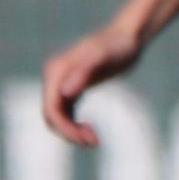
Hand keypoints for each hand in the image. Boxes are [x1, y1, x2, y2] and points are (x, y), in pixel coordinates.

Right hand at [37, 15, 146, 146]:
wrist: (128, 37)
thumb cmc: (118, 45)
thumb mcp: (103, 57)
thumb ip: (83, 71)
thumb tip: (65, 92)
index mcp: (56, 71)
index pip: (50, 108)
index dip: (64, 128)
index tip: (86, 139)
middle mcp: (54, 77)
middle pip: (51, 115)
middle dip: (69, 132)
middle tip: (95, 142)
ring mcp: (62, 83)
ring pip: (57, 116)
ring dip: (72, 131)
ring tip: (95, 139)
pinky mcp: (73, 88)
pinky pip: (65, 113)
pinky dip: (74, 125)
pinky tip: (91, 130)